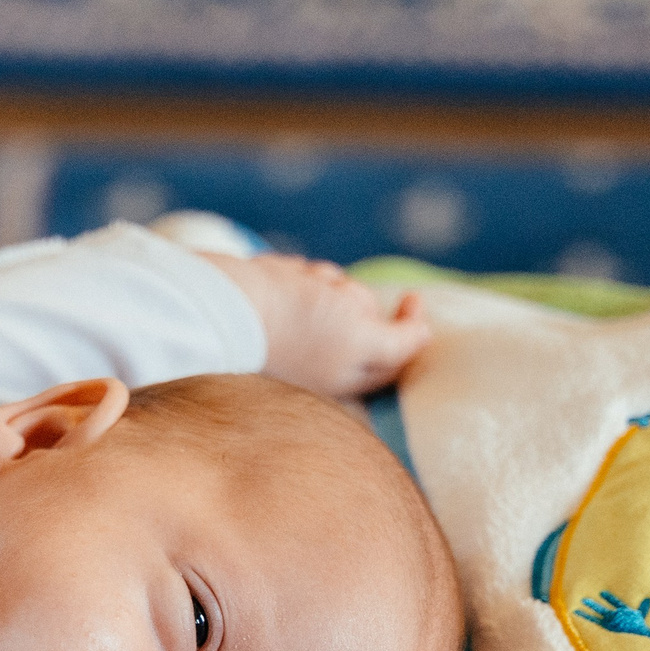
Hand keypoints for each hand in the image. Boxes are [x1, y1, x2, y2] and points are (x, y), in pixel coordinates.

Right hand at [204, 251, 431, 398]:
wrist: (225, 304)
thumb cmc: (297, 327)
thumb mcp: (362, 341)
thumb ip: (400, 343)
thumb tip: (424, 333)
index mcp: (341, 378)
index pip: (392, 357)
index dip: (410, 327)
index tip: (413, 298)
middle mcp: (318, 358)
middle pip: (363, 314)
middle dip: (354, 299)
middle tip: (329, 303)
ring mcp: (292, 329)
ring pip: (335, 289)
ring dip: (326, 282)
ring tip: (300, 290)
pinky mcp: (271, 303)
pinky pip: (304, 275)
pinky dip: (299, 272)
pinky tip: (282, 280)